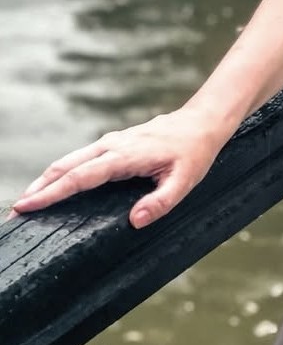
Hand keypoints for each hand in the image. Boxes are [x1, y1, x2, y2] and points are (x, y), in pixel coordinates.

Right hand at [11, 108, 227, 228]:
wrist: (201, 123)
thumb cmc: (194, 154)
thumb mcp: (185, 182)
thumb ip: (161, 202)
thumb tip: (134, 221)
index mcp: (125, 157)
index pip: (81, 177)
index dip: (52, 192)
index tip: (27, 205)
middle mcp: (112, 146)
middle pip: (66, 166)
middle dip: (39, 188)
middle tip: (17, 211)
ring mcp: (111, 142)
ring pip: (70, 159)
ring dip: (47, 179)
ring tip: (27, 201)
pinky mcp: (114, 143)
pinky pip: (81, 158)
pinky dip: (62, 171)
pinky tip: (55, 185)